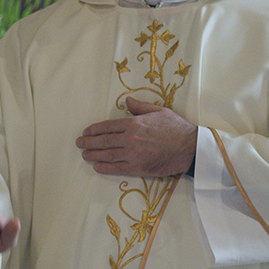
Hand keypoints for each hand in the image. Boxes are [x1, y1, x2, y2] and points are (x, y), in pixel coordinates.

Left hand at [75, 99, 198, 176]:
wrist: (190, 148)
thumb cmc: (176, 128)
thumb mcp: (159, 111)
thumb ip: (140, 106)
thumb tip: (127, 99)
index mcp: (134, 123)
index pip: (108, 126)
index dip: (94, 129)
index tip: (86, 131)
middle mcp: (131, 138)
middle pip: (104, 141)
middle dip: (89, 142)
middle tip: (79, 143)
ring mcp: (133, 154)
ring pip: (107, 154)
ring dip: (93, 154)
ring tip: (84, 154)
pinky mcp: (138, 167)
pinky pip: (117, 168)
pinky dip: (105, 167)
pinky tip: (96, 166)